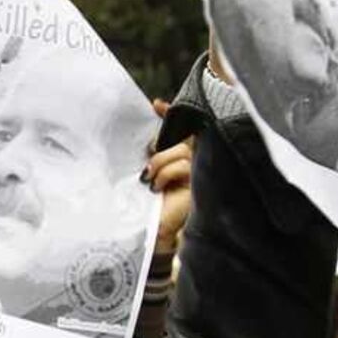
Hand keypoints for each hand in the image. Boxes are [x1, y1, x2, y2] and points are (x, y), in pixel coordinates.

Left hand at [144, 99, 192, 254]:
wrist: (155, 232)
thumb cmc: (149, 206)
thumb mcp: (144, 176)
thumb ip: (147, 158)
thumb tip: (138, 138)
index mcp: (177, 159)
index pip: (179, 129)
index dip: (170, 114)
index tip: (155, 105)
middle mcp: (192, 163)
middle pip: (181, 138)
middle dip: (161, 145)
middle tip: (148, 159)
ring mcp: (198, 172)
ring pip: (181, 151)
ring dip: (160, 162)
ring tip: (150, 179)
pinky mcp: (199, 182)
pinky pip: (183, 164)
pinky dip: (166, 173)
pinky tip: (158, 187)